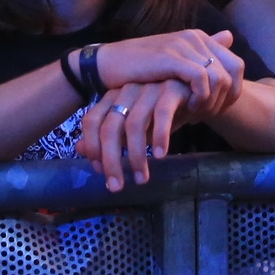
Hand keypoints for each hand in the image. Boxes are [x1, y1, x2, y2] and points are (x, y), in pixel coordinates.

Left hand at [75, 80, 204, 191]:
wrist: (194, 94)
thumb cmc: (159, 112)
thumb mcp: (132, 127)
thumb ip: (108, 137)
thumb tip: (80, 150)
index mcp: (112, 97)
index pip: (91, 121)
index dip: (93, 148)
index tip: (100, 172)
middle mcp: (126, 91)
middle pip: (110, 127)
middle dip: (111, 160)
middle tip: (117, 186)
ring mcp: (148, 88)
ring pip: (135, 123)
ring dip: (136, 155)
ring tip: (141, 178)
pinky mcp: (171, 89)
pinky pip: (162, 113)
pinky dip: (160, 136)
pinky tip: (160, 155)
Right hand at [98, 29, 243, 114]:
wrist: (108, 66)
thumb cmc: (140, 69)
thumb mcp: (174, 63)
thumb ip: (201, 55)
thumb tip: (230, 37)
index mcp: (198, 38)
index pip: (237, 65)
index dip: (234, 91)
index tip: (217, 109)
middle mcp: (194, 38)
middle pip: (234, 71)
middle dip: (226, 98)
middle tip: (208, 115)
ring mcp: (183, 46)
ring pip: (220, 77)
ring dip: (212, 101)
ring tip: (196, 113)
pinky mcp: (171, 58)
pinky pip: (202, 79)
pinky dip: (200, 98)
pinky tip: (187, 109)